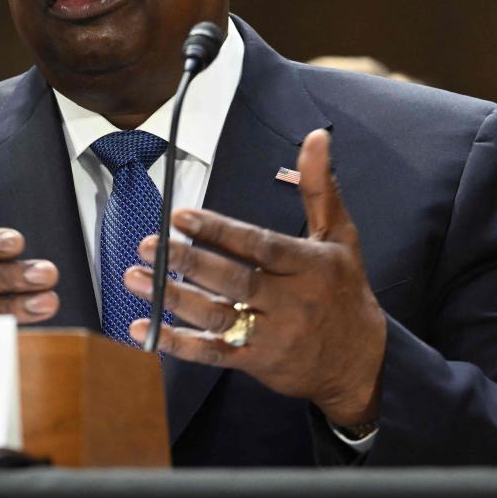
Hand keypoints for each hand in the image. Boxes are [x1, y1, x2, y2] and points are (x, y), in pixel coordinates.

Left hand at [123, 129, 385, 425]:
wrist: (360, 361)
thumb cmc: (344, 289)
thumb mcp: (341, 237)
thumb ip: (320, 187)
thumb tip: (318, 135)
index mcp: (310, 266)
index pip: (259, 246)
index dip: (220, 231)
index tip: (181, 216)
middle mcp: (291, 302)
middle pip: (234, 281)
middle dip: (188, 262)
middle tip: (149, 246)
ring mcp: (272, 335)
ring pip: (217, 316)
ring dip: (172, 299)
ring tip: (135, 279)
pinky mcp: (256, 362)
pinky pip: (212, 353)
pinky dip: (177, 344)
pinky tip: (143, 329)